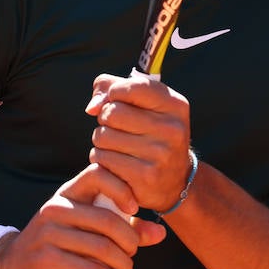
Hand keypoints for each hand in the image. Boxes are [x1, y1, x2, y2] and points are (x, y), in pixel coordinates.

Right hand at [0, 162, 165, 268]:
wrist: (12, 265)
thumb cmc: (59, 242)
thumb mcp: (86, 228)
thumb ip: (125, 227)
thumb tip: (161, 232)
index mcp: (68, 192)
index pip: (98, 174)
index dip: (122, 188)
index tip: (135, 210)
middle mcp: (56, 207)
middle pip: (107, 219)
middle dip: (130, 241)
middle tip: (132, 254)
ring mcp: (49, 233)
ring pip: (100, 247)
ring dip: (123, 265)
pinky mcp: (45, 259)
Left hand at [87, 74, 194, 213]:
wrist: (174, 181)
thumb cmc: (152, 134)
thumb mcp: (146, 106)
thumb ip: (114, 89)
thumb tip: (92, 107)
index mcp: (176, 106)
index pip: (133, 87)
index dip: (115, 92)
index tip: (117, 101)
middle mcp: (172, 129)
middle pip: (112, 112)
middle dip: (105, 119)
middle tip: (115, 128)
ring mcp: (160, 155)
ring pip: (103, 136)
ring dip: (101, 140)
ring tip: (115, 146)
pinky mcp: (145, 177)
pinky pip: (102, 159)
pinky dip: (100, 159)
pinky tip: (114, 163)